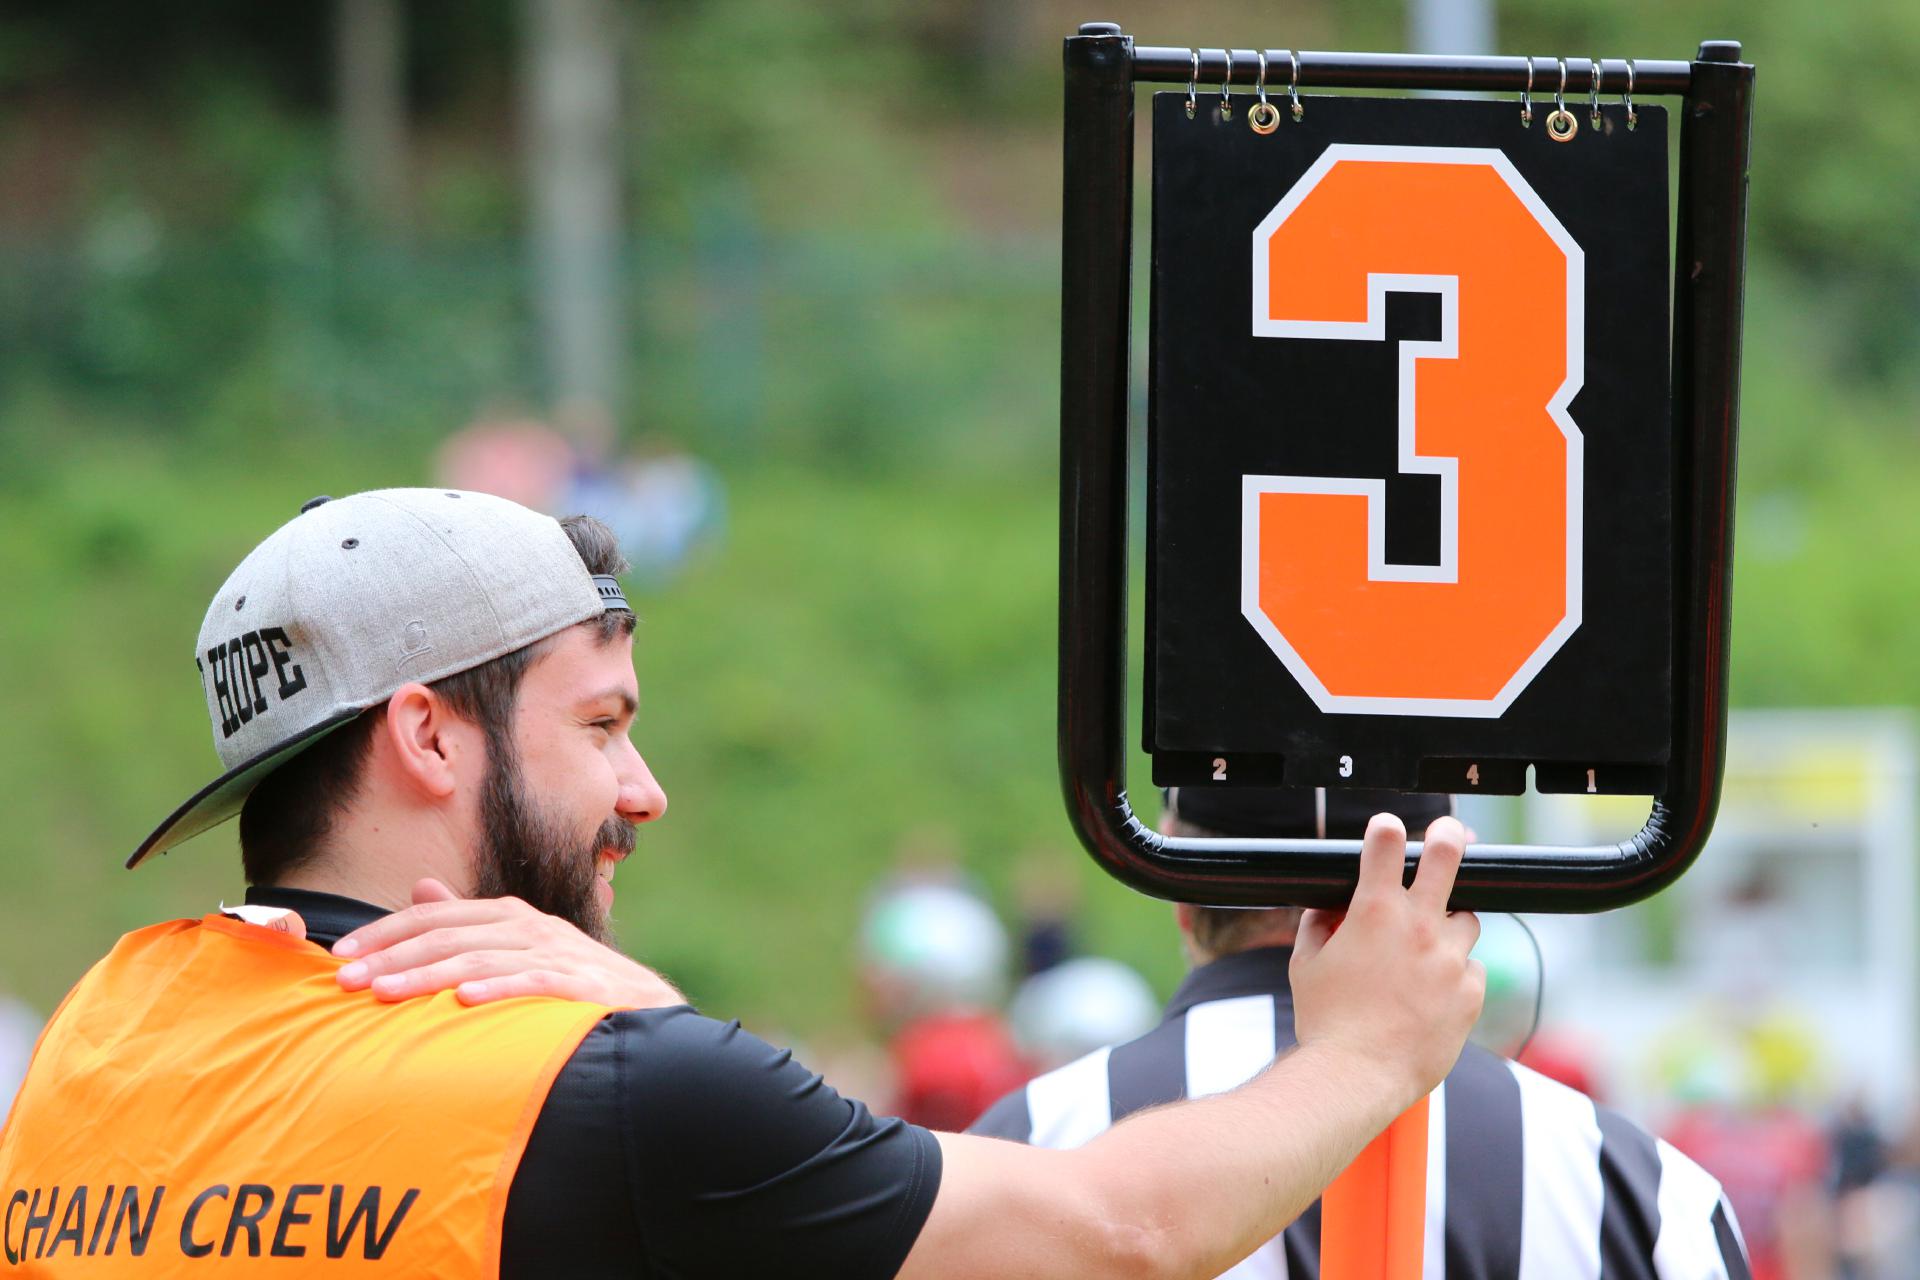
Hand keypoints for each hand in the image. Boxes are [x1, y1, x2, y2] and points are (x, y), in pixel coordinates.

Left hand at [332, 878, 686, 1008]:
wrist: (648, 1014)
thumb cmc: (575, 986)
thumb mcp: (520, 948)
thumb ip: (470, 923)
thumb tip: (420, 886)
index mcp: (511, 917)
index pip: (436, 915)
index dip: (385, 932)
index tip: (338, 956)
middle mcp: (532, 928)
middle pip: (450, 934)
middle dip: (392, 956)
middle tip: (344, 981)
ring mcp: (559, 955)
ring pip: (482, 959)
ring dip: (428, 975)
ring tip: (384, 993)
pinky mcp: (583, 987)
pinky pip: (535, 983)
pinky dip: (500, 988)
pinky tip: (466, 1000)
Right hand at [1289, 814, 1483, 1108]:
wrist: (1357, 1076)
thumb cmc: (1325, 1020)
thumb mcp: (1305, 964)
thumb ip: (1318, 925)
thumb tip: (1327, 906)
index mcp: (1373, 912)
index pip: (1386, 845)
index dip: (1387, 830)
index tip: (1389, 827)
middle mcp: (1419, 928)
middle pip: (1447, 858)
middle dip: (1449, 837)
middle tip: (1451, 831)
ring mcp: (1450, 959)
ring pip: (1466, 921)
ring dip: (1447, 927)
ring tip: (1425, 953)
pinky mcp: (1471, 992)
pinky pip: (1471, 969)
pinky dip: (1455, 975)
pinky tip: (1431, 997)